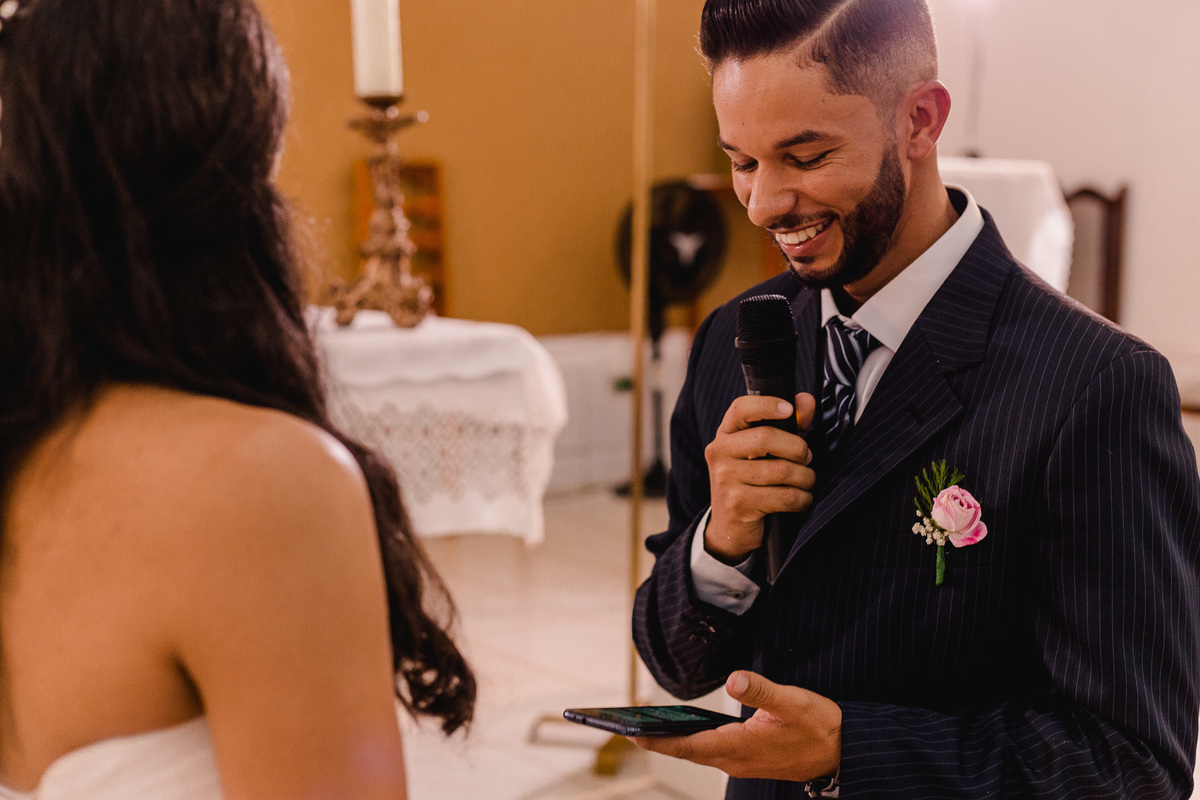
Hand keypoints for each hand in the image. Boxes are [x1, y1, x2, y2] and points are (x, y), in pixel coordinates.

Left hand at [631, 671, 840, 782]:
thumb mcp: (792, 701)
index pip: (688, 746)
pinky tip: (683, 728)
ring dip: (673, 741)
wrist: (843, 752)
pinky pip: (711, 751)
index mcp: (740, 748)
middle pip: (686, 751)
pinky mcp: (748, 759)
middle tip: (625, 726)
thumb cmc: (819, 726)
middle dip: (656, 739)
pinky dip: (692, 741)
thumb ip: (762, 690)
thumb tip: (733, 678)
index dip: (657, 740)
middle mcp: (735, 760)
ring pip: (698, 752)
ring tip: (645, 725)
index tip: (630, 733)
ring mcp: (741, 762)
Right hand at [704, 393, 816, 562]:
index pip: (741, 409)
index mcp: (726, 434)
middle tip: (807, 458)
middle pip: (766, 437)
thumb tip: (806, 400)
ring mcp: (725, 478)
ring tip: (807, 482)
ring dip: (805, 478)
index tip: (789, 409)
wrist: (730, 529)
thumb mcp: (764, 453)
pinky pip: (784, 496)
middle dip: (797, 448)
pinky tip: (802, 500)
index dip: (766, 405)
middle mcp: (720, 452)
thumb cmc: (753, 484)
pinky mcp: (737, 503)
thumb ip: (787, 426)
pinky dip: (802, 499)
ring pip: (781, 470)